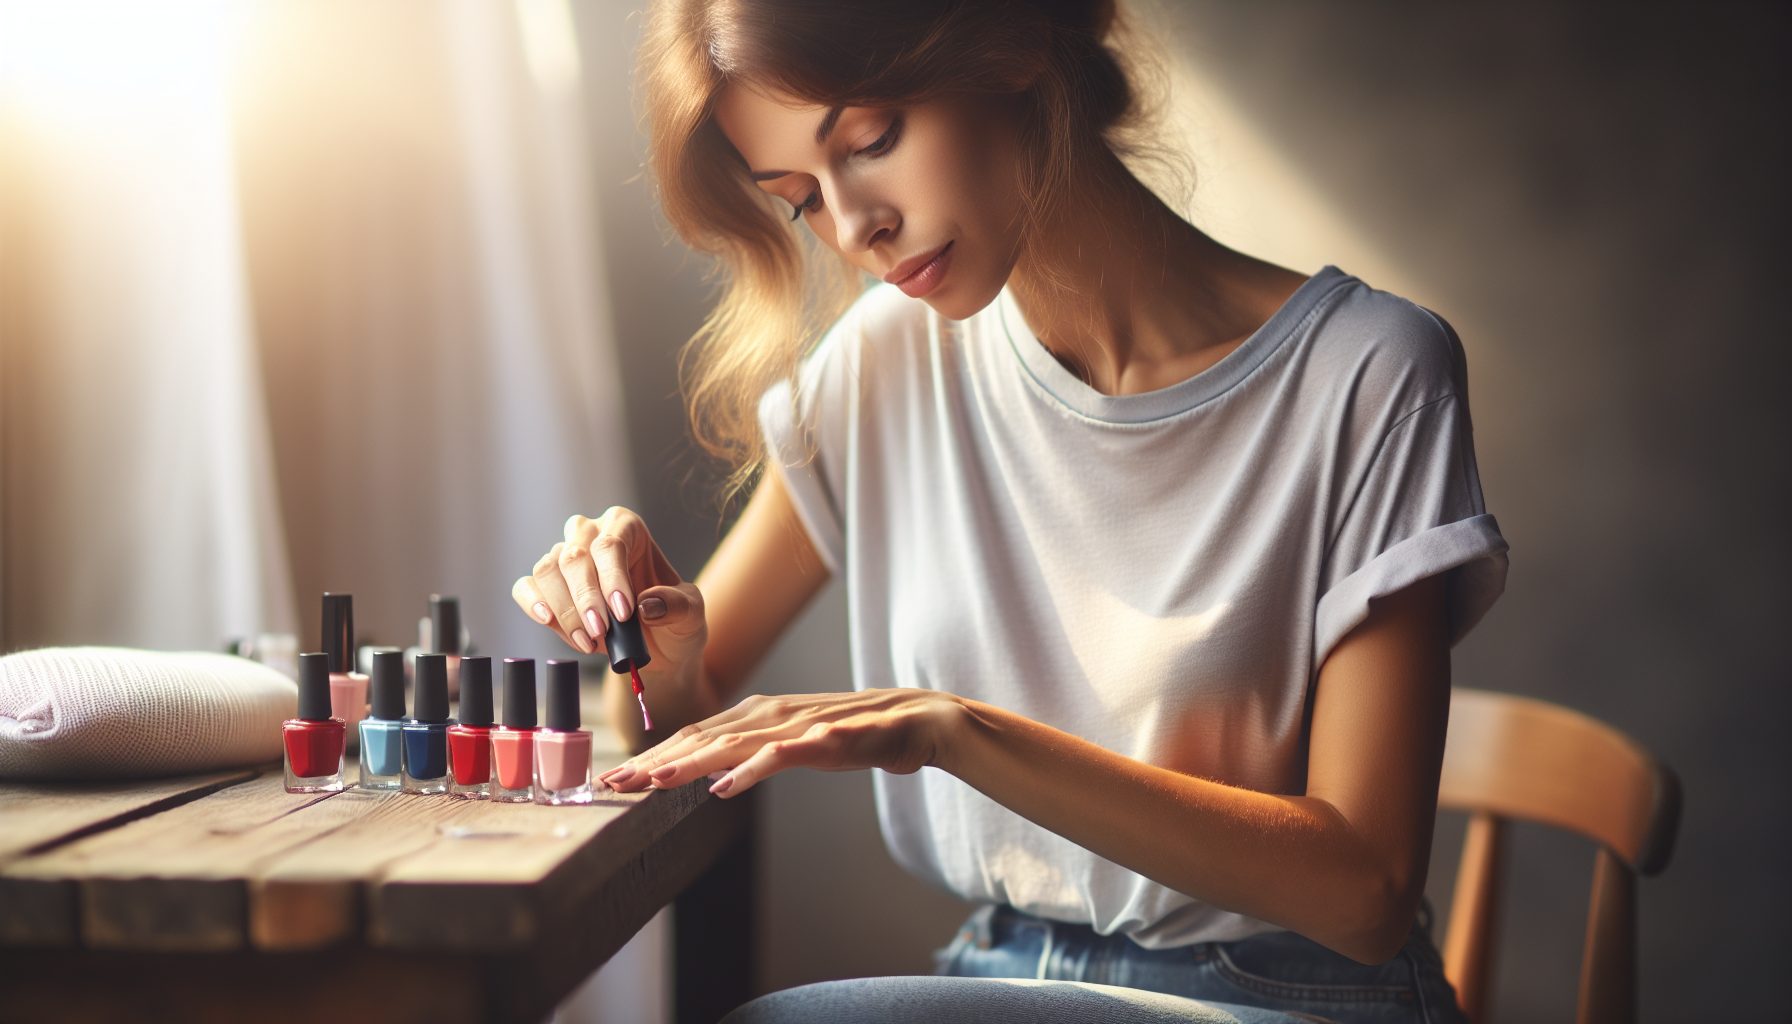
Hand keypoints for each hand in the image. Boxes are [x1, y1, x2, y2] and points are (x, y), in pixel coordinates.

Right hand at [512, 508, 705, 684]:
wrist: (657, 648)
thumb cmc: (673, 619)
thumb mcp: (690, 614)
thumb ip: (676, 606)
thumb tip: (646, 604)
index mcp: (627, 528)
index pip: (611, 544)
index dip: (613, 578)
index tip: (623, 612)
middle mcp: (591, 535)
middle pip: (574, 556)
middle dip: (586, 598)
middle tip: (601, 631)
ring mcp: (564, 558)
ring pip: (548, 570)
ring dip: (564, 609)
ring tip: (588, 641)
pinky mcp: (546, 586)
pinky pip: (526, 586)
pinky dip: (534, 603)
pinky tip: (547, 618)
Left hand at [600, 688, 959, 796]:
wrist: (911, 720)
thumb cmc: (851, 734)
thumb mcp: (790, 743)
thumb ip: (751, 753)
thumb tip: (712, 774)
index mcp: (754, 715)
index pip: (690, 736)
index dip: (650, 756)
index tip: (615, 779)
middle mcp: (766, 714)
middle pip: (698, 739)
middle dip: (652, 761)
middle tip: (613, 783)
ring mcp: (794, 725)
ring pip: (729, 745)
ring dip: (688, 764)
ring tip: (653, 782)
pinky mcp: (823, 740)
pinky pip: (780, 757)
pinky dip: (749, 772)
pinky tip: (724, 789)